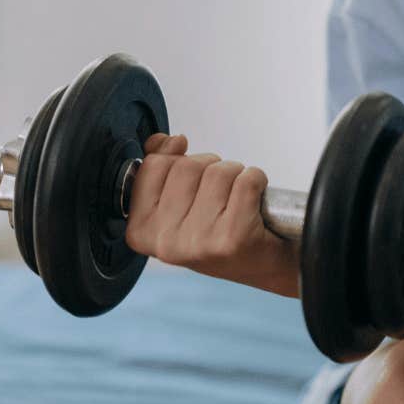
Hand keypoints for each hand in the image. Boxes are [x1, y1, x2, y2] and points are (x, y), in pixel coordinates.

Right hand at [121, 132, 297, 296]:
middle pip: (187, 165)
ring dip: (234, 174)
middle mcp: (166, 241)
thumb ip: (162, 166)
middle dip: (209, 168)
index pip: (153, 165)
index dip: (179, 163)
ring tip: (235, 200)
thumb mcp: (176, 204)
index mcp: (142, 231)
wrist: (260, 263)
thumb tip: (169, 140)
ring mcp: (200, 241)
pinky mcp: (235, 237)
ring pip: (218, 170)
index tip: (192, 183)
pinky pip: (248, 179)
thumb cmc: (216, 232)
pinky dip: (257, 181)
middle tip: (219, 195)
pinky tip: (253, 204)